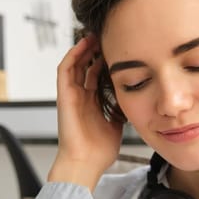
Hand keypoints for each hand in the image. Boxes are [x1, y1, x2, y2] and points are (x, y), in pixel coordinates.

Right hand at [48, 36, 123, 191]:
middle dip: (95, 50)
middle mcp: (80, 97)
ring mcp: (71, 96)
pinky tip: (83, 44)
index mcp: (91, 103)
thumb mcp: (117, 126)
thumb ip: (121, 111)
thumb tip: (133, 100)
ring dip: (83, 48)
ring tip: (95, 34)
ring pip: (75, 64)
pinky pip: (65, 70)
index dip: (104, 61)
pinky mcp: (64, 96)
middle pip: (85, 66)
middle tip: (107, 35)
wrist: (86, 163)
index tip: (118, 49)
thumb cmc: (99, 152)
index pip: (96, 75)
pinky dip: (73, 55)